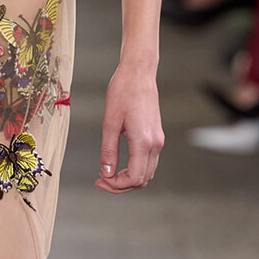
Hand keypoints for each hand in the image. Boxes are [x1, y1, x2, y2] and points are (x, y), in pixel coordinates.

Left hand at [97, 59, 163, 191]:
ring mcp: (158, 140)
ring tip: (108, 174)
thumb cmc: (123, 91)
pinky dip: (135, 169)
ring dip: (128, 179)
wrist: (139, 73)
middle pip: (142, 180)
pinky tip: (119, 165)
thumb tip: (106, 172)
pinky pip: (149, 162)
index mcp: (144, 141)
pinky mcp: (156, 136)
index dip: (115, 185)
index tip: (100, 179)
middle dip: (121, 185)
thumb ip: (108, 151)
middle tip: (101, 180)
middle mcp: (155, 144)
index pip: (134, 178)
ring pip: (147, 173)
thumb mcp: (109, 123)